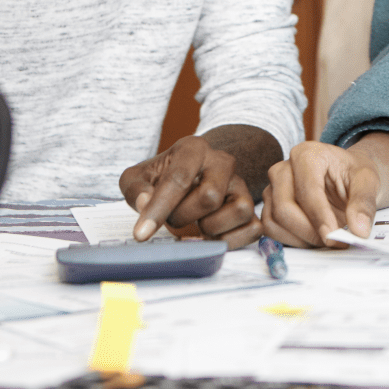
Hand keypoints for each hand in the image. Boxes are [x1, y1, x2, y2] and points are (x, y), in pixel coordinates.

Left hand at [119, 135, 261, 249]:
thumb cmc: (161, 178)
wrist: (190, 176)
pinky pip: (253, 228)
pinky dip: (230, 240)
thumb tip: (145, 203)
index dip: (159, 209)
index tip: (141, 234)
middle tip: (172, 217)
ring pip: (239, 210)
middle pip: (210, 196)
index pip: (179, 178)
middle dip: (183, 217)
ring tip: (196, 224)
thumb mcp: (138, 177)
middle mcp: (222, 162)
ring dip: (211, 228)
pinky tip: (211, 235)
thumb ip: (136, 189)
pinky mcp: (251, 205)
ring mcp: (240, 183)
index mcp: (194, 149)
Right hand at [262, 141, 381, 247]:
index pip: (307, 190)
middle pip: (284, 208)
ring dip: (300, 238)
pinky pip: (271, 230)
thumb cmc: (352, 173)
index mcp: (307, 154)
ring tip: (326, 238)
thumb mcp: (368, 180)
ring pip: (273, 222)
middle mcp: (284, 169)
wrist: (345, 177)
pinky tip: (314, 237)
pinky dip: (292, 241)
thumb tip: (359, 230)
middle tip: (334, 241)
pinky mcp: (270, 206)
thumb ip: (364, 202)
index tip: (333, 236)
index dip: (320, 217)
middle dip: (309, 232)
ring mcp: (273, 188)